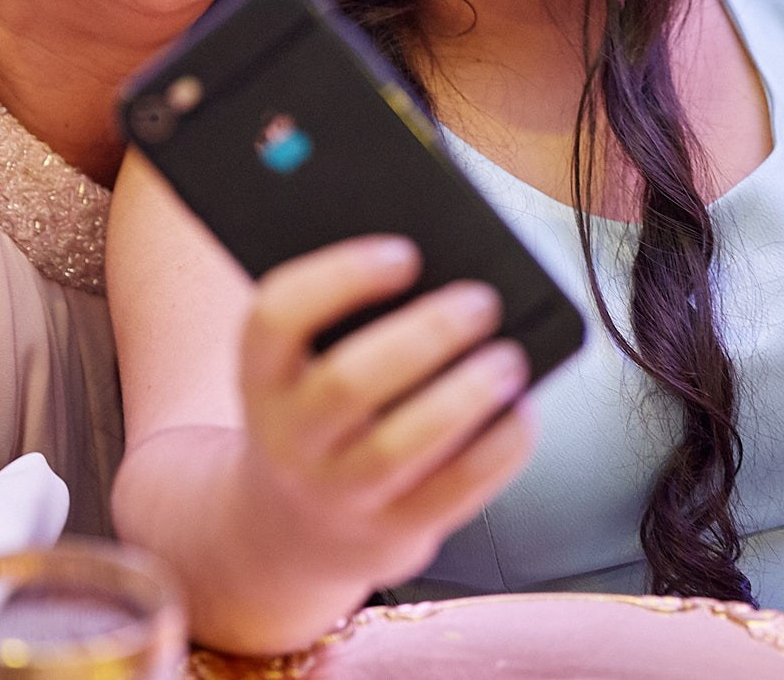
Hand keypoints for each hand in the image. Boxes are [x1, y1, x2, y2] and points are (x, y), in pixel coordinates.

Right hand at [238, 234, 536, 590]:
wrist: (296, 526)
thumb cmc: (322, 411)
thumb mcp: (301, 367)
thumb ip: (347, 321)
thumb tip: (443, 274)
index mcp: (262, 376)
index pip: (277, 317)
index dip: (341, 278)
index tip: (405, 254)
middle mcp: (290, 437)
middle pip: (347, 382)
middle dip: (424, 335)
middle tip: (480, 302)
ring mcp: (338, 492)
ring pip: (398, 447)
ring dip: (464, 396)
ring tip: (508, 358)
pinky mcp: (393, 529)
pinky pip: (451, 492)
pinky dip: (497, 450)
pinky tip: (521, 413)